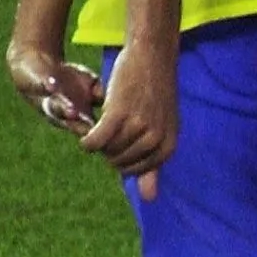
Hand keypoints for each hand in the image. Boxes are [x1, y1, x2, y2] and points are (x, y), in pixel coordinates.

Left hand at [8, 38, 104, 136]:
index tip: (112, 134)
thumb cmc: (68, 79)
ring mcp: (49, 99)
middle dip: (80, 126)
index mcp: (78, 115)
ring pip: (56, 107)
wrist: (36, 64)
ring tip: (72, 111)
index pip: (91, 127)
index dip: (99, 132)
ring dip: (64, 109)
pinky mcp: (38, 84)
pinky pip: (41, 85)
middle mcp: (62, 112)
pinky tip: (52, 85)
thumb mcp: (91, 86)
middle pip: (72, 123)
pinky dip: (47, 86)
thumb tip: (124, 100)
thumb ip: (103, 93)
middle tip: (92, 131)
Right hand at [80, 40, 179, 199]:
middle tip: (110, 129)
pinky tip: (89, 130)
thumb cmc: (154, 94)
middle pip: (118, 162)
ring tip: (104, 123)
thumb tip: (150, 200)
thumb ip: (153, 165)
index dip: (121, 158)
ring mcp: (139, 127)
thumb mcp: (160, 130)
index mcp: (167, 147)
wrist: (152, 57)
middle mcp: (156, 139)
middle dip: (109, 150)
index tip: (121, 140)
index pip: (134, 170)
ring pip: (106, 151)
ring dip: (99, 141)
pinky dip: (88, 140)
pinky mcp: (118, 114)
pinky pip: (95, 141)